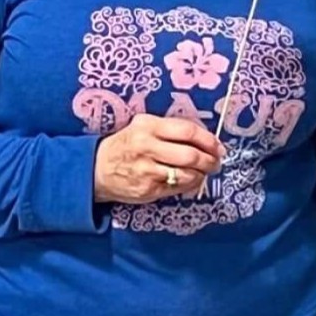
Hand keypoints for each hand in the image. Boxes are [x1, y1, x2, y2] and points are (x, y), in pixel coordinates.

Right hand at [93, 115, 223, 203]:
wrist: (97, 168)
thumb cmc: (126, 144)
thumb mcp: (143, 126)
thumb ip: (170, 128)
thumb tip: (203, 137)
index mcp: (148, 127)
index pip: (187, 130)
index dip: (208, 139)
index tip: (218, 145)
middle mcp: (147, 148)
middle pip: (190, 155)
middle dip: (209, 160)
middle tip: (216, 161)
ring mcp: (147, 171)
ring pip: (187, 174)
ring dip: (202, 174)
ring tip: (205, 171)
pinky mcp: (148, 190)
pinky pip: (178, 188)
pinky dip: (190, 184)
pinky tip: (191, 179)